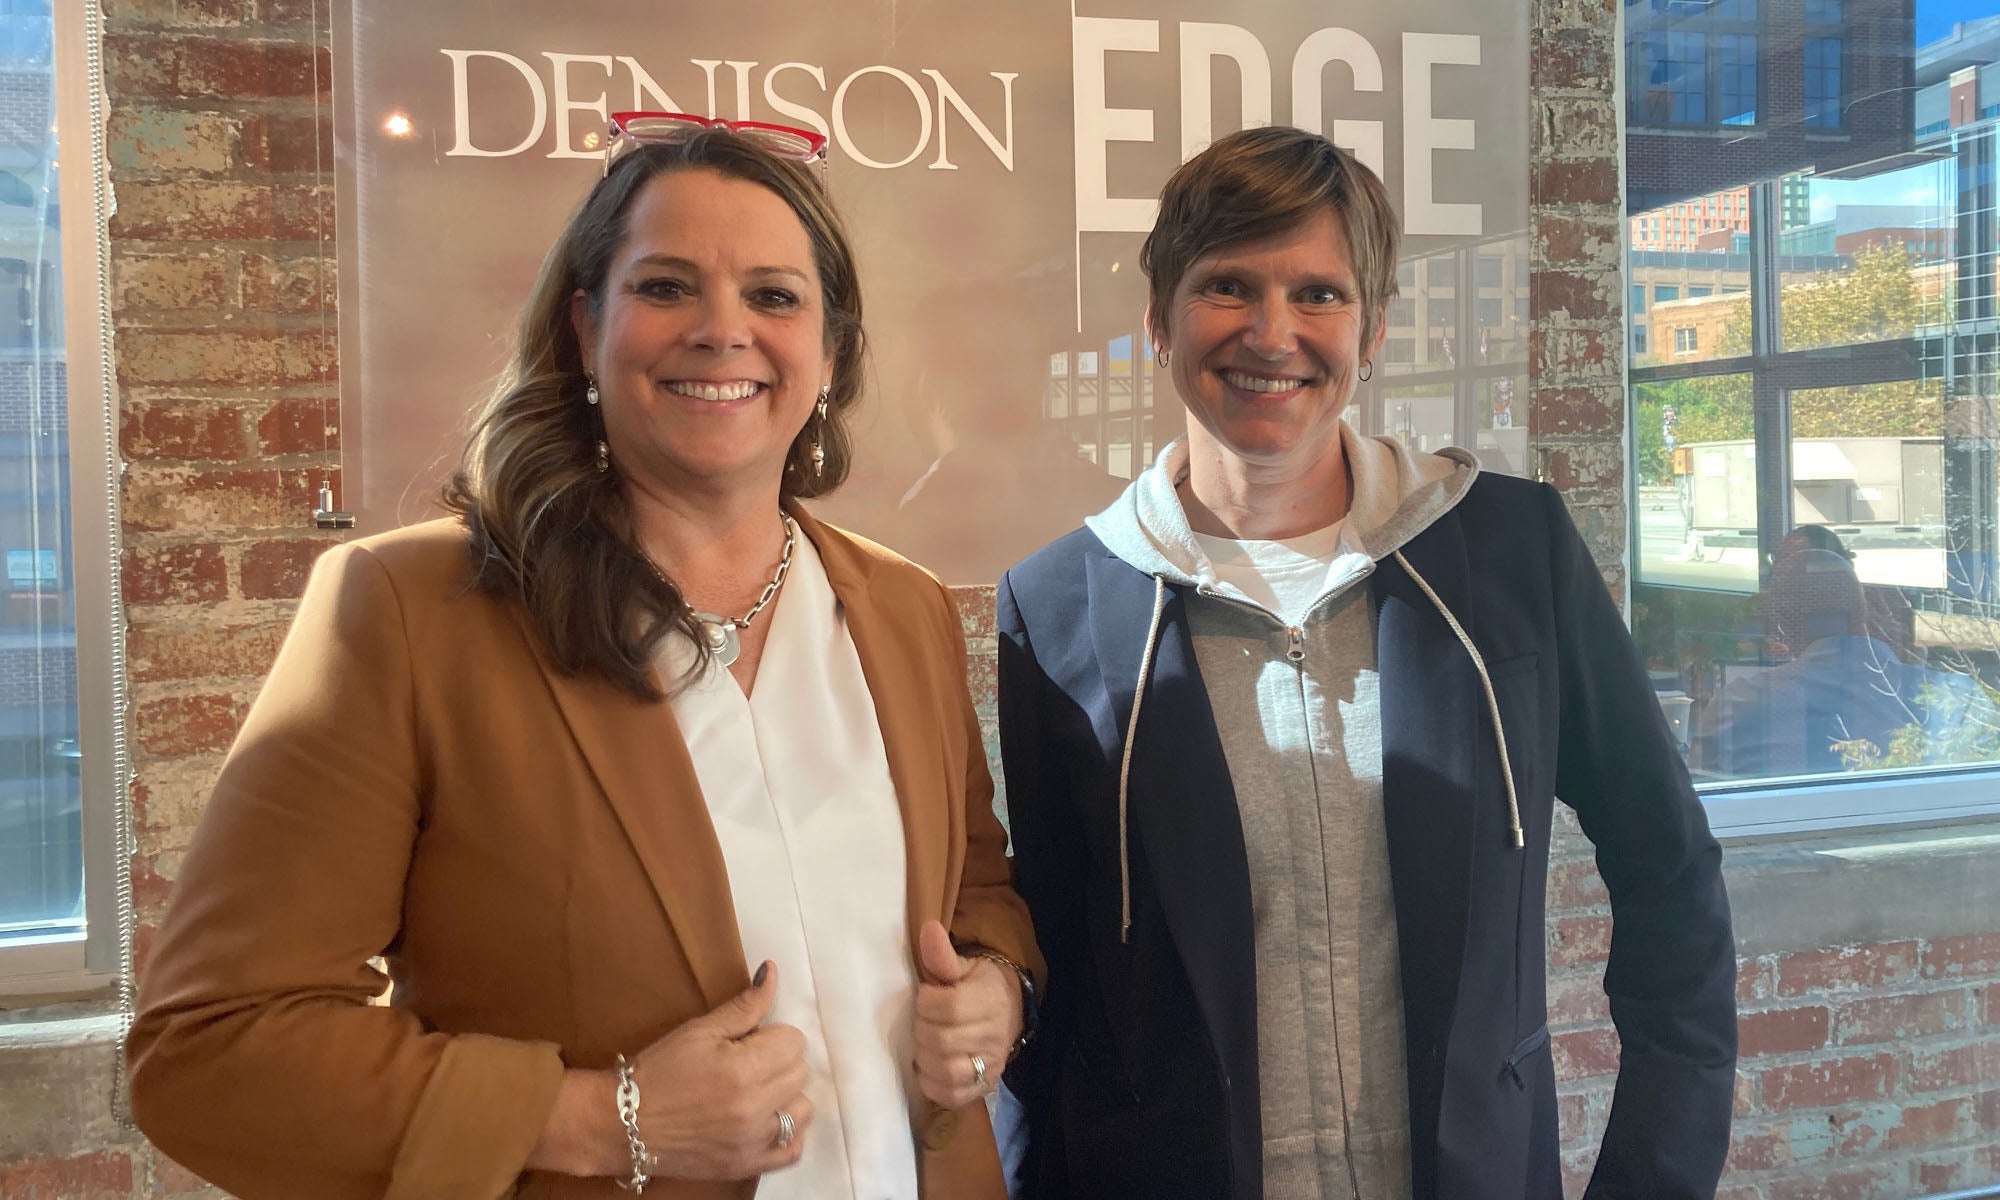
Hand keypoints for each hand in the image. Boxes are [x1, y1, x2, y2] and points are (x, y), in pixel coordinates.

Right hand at [630, 961, 812, 1180]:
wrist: (624, 1125)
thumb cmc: (659, 1072)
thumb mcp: (699, 1031)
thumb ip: (744, 1006)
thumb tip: (771, 972)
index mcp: (743, 1069)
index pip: (795, 1042)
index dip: (773, 1036)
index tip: (749, 1042)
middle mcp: (754, 1108)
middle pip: (800, 1073)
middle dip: (779, 1062)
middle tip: (747, 1065)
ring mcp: (753, 1141)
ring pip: (801, 1110)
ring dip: (785, 1098)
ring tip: (755, 1093)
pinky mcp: (746, 1165)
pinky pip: (792, 1151)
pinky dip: (787, 1135)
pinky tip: (765, 1122)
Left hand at [911, 920, 1022, 1109]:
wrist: (1009, 1010)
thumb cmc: (978, 985)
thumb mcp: (963, 965)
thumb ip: (942, 954)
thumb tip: (927, 929)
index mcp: (990, 999)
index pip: (948, 1008)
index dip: (925, 1002)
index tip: (925, 996)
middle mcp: (995, 1035)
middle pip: (942, 1041)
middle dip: (921, 1029)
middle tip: (922, 1020)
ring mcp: (992, 1064)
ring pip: (947, 1071)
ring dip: (925, 1057)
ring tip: (925, 1043)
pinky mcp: (985, 1087)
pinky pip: (953, 1095)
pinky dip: (933, 1084)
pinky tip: (930, 1067)